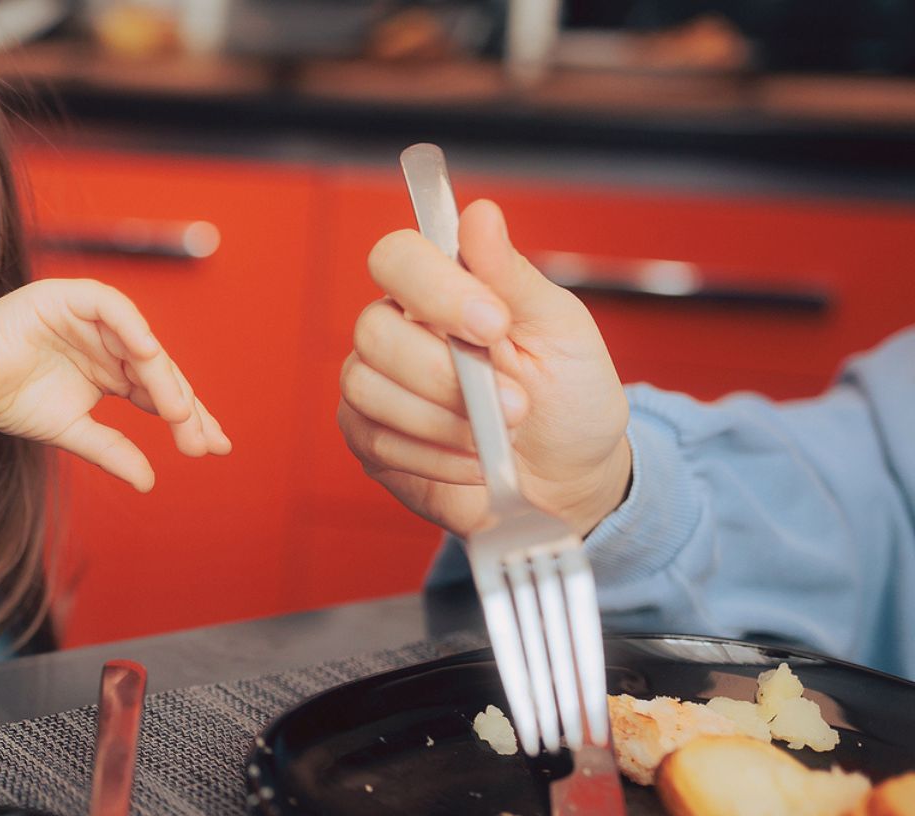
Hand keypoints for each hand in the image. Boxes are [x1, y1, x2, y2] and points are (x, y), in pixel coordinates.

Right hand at [0, 279, 229, 491]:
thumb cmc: (7, 401)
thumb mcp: (70, 431)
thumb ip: (111, 450)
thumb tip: (150, 482)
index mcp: (111, 370)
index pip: (159, 391)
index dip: (188, 416)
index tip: (213, 447)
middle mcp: (108, 342)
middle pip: (159, 370)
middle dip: (183, 405)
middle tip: (202, 439)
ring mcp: (92, 317)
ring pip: (141, 343)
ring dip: (161, 377)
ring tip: (178, 412)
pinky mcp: (70, 297)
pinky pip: (112, 308)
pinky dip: (131, 328)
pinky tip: (149, 357)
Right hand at [341, 199, 631, 536]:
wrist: (570, 478)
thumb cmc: (567, 397)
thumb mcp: (560, 329)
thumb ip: (512, 275)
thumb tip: (480, 215)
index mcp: (441, 291)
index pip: (396, 258)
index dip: (434, 288)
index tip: (493, 324)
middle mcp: (398, 332)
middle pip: (372, 328)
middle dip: (443, 373)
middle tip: (511, 401)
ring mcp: (376, 387)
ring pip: (367, 388)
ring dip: (445, 420)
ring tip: (498, 434)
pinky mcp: (370, 442)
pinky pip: (377, 441)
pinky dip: (437, 457)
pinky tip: (473, 459)